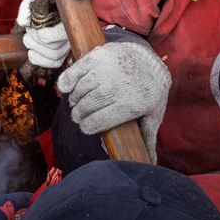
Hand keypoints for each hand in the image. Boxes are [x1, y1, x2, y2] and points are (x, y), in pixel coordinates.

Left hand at [16, 0, 68, 69]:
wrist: (51, 1)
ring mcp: (69, 44)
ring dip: (36, 50)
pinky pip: (55, 63)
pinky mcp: (64, 52)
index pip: (60, 35)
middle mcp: (73, 34)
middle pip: (55, 49)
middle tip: (28, 32)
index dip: (43, 35)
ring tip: (28, 39)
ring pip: (55, 57)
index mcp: (70, 18)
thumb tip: (23, 22)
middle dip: (35, 42)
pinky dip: (40, 60)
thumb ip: (27, 5)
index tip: (33, 27)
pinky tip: (31, 52)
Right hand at [57, 39, 170, 159]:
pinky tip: (67, 89)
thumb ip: (148, 138)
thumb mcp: (152, 115)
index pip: (98, 121)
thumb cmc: (149, 92)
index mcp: (130, 104)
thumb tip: (150, 164)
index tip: (84, 128)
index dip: (87, 128)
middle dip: (79, 115)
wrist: (149, 60)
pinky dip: (67, 81)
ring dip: (75, 100)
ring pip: (80, 90)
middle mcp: (116, 86)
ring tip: (76, 104)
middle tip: (78, 117)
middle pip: (87, 106)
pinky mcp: (97, 56)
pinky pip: (75, 71)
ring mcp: (106, 69)